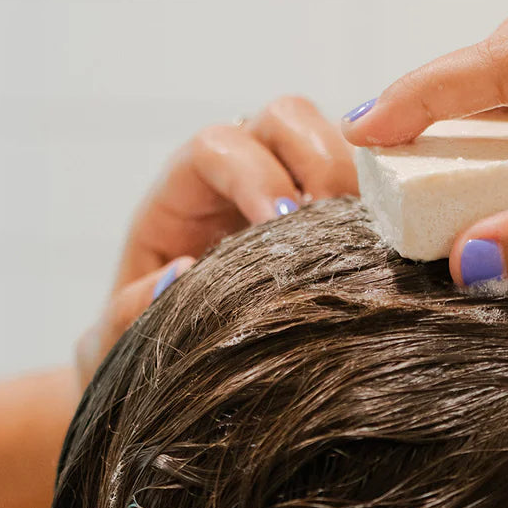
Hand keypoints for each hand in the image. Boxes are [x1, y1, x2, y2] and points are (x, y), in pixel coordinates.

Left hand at [76, 95, 357, 386]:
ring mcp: (294, 194)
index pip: (218, 146)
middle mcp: (241, 180)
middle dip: (319, 159)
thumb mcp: (119, 342)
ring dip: (361, 180)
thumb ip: (130, 313)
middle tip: (339, 222)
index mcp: (183, 195)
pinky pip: (366, 192)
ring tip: (373, 240)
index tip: (281, 225)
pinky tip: (388, 255)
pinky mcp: (333, 226)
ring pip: (334, 144)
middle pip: (285, 120)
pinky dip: (384, 211)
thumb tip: (181, 275)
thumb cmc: (145, 354)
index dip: (254, 173)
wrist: (177, 388)